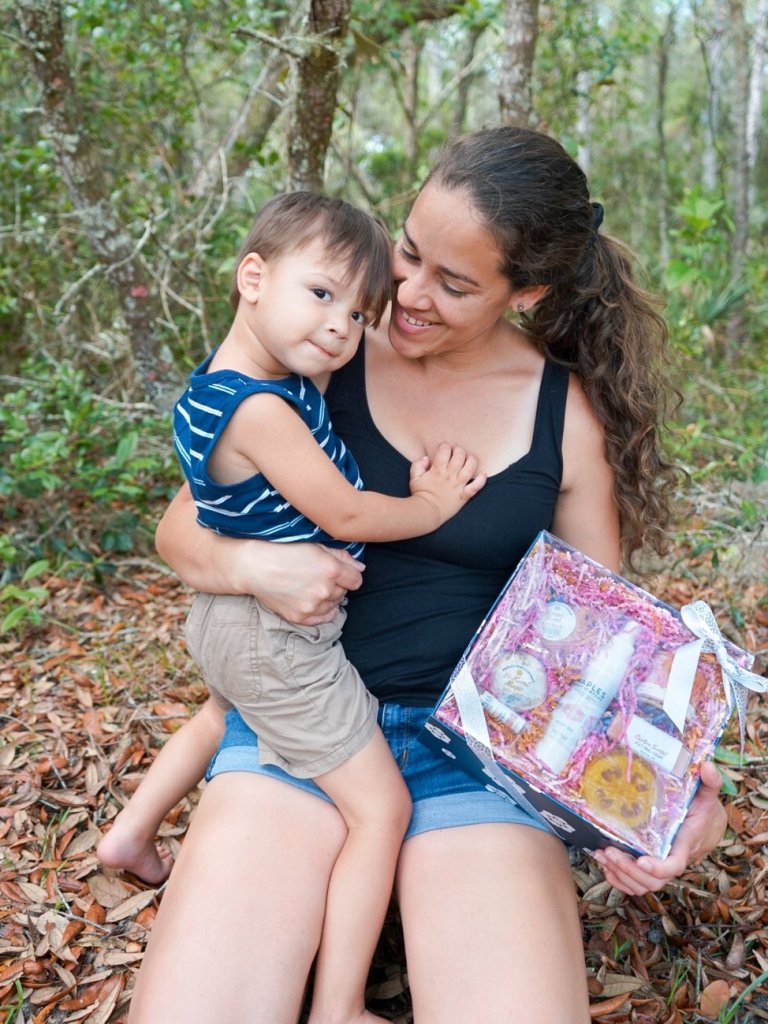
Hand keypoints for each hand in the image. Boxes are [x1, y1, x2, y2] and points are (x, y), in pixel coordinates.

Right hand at [250, 542, 364, 624]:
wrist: (256, 567)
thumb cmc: (285, 552)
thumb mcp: (316, 546)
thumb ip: (342, 557)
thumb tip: (360, 568)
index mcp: (331, 570)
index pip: (357, 580)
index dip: (349, 575)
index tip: (340, 573)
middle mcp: (324, 590)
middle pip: (344, 593)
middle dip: (337, 585)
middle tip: (318, 576)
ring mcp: (312, 606)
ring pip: (334, 605)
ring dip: (328, 598)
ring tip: (311, 587)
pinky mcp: (301, 617)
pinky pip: (323, 618)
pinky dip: (321, 610)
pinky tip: (311, 600)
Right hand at [409, 443, 485, 522]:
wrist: (426, 513)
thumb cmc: (419, 495)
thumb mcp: (414, 478)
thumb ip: (417, 465)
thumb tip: (426, 458)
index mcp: (437, 470)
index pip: (445, 450)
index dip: (445, 446)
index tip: (444, 448)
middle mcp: (450, 475)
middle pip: (459, 456)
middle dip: (459, 450)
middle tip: (456, 452)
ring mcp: (458, 485)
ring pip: (470, 467)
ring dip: (471, 460)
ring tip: (469, 459)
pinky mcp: (464, 495)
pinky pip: (476, 486)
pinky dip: (481, 479)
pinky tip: (483, 474)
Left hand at [591, 761, 726, 894]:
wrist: (706, 825)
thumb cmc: (704, 810)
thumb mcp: (708, 794)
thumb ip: (710, 781)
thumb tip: (707, 766)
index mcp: (684, 845)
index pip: (673, 865)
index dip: (658, 867)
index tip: (642, 860)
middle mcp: (671, 859)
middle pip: (653, 881)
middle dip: (629, 870)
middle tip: (609, 851)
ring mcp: (660, 866)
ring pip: (642, 885)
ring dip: (620, 875)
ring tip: (601, 856)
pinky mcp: (651, 866)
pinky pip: (636, 883)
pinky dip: (620, 879)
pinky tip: (605, 866)